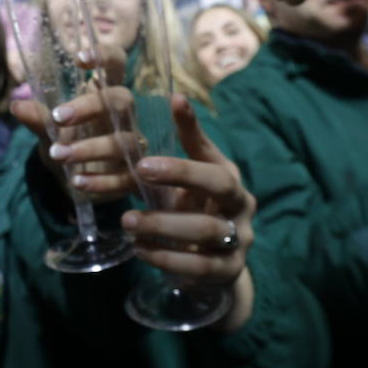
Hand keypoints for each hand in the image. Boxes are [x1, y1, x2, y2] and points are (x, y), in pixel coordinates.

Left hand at [10, 43, 138, 200]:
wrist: (78, 182)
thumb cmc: (69, 143)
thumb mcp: (49, 131)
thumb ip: (37, 118)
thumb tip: (16, 105)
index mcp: (106, 94)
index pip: (117, 64)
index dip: (105, 55)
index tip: (79, 58)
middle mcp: (125, 116)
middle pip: (122, 99)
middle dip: (91, 107)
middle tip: (58, 118)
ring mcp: (132, 144)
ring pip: (124, 141)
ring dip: (89, 148)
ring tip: (58, 154)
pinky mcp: (133, 174)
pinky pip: (125, 176)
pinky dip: (100, 181)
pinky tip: (77, 181)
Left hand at [120, 94, 256, 330]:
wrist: (217, 269)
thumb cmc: (196, 212)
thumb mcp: (188, 180)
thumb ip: (183, 144)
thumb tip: (174, 96)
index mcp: (227, 175)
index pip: (212, 148)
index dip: (192, 128)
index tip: (170, 104)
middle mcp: (240, 204)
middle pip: (220, 184)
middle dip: (181, 174)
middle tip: (141, 169)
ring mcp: (239, 238)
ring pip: (207, 229)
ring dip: (163, 224)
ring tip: (127, 222)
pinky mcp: (228, 271)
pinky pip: (200, 266)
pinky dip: (167, 257)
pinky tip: (140, 250)